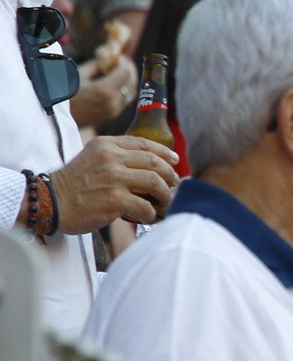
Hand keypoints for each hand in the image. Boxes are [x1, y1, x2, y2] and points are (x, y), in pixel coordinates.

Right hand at [50, 136, 179, 231]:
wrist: (50, 202)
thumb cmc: (73, 185)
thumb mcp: (93, 158)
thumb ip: (117, 157)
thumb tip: (151, 166)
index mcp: (106, 145)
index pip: (144, 144)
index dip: (164, 152)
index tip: (174, 160)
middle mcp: (111, 158)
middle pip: (155, 163)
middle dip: (170, 175)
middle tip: (173, 184)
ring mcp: (114, 178)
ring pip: (156, 183)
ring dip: (166, 195)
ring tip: (165, 202)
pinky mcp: (115, 199)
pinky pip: (146, 206)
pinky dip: (151, 213)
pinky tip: (148, 216)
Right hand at [69, 55, 136, 129]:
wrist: (52, 115)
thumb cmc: (62, 92)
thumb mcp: (79, 74)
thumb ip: (97, 65)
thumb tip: (108, 58)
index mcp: (105, 90)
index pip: (126, 73)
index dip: (126, 63)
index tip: (121, 57)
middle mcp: (113, 102)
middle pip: (132, 84)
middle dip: (130, 71)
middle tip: (124, 63)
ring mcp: (113, 111)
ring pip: (130, 94)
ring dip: (129, 82)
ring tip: (121, 72)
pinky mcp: (110, 117)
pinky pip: (124, 102)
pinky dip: (124, 91)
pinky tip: (117, 84)